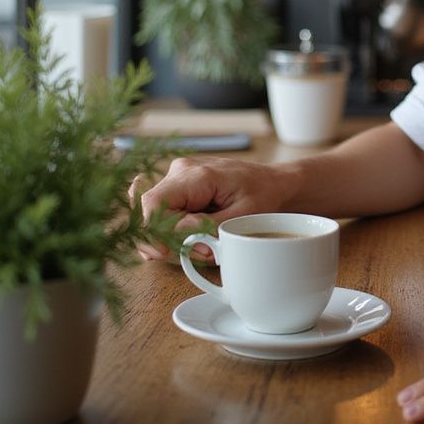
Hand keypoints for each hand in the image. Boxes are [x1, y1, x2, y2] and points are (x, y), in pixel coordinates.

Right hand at [129, 156, 295, 260]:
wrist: (273, 183)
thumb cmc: (263, 195)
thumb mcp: (243, 214)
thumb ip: (208, 226)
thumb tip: (177, 233)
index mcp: (196, 174)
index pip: (153, 203)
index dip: (153, 232)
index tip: (166, 253)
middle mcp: (180, 170)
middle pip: (149, 211)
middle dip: (166, 239)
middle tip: (201, 250)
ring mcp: (178, 177)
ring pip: (153, 214)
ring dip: (170, 236)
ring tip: (204, 243)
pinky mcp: (179, 186)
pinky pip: (162, 212)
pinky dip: (171, 230)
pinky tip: (192, 239)